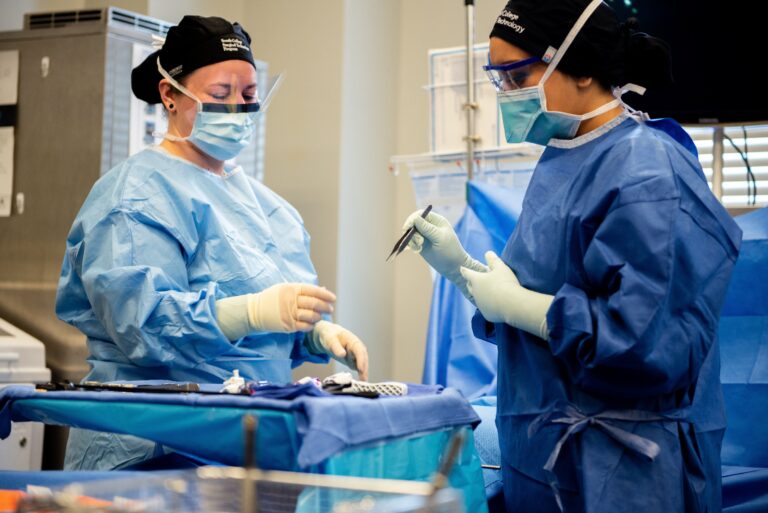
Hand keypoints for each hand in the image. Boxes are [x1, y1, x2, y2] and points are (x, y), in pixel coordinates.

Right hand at [215, 284, 334, 340]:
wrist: (254, 311)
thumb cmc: (272, 298)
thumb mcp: (286, 289)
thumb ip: (304, 290)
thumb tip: (324, 290)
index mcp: (291, 289)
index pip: (313, 290)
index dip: (325, 295)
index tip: (333, 298)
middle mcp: (290, 300)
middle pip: (314, 303)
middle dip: (325, 307)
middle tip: (330, 309)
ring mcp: (288, 313)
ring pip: (311, 316)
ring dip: (319, 317)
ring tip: (321, 316)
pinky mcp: (287, 325)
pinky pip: (304, 326)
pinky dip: (311, 325)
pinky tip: (312, 323)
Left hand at [307, 321, 368, 380]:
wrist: (328, 335)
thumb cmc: (329, 336)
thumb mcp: (330, 340)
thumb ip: (336, 347)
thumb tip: (343, 354)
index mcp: (353, 341)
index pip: (359, 350)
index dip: (361, 360)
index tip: (360, 369)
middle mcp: (357, 348)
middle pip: (363, 358)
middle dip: (364, 369)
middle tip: (363, 380)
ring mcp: (355, 355)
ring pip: (362, 364)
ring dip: (363, 373)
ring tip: (362, 382)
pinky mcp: (353, 361)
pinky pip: (357, 367)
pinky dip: (359, 374)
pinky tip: (359, 382)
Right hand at [401, 210, 486, 297]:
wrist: (452, 266)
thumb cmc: (450, 251)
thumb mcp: (439, 238)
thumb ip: (427, 228)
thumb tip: (415, 218)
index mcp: (436, 221)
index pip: (420, 214)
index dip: (412, 219)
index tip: (408, 227)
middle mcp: (429, 226)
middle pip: (413, 223)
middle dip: (411, 232)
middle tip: (419, 241)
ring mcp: (424, 235)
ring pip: (410, 233)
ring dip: (411, 240)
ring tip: (419, 248)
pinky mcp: (420, 244)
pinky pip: (410, 241)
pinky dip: (411, 245)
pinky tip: (418, 250)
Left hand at [460, 251, 553, 339]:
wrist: (511, 304)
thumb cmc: (505, 283)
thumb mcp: (500, 267)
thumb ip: (493, 259)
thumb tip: (488, 253)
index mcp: (476, 280)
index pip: (467, 273)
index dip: (464, 270)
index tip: (461, 268)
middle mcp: (475, 292)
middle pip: (470, 286)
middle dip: (470, 283)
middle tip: (471, 281)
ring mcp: (480, 304)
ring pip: (477, 298)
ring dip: (480, 295)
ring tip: (485, 293)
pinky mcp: (486, 314)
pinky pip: (485, 308)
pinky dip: (488, 305)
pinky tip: (494, 305)